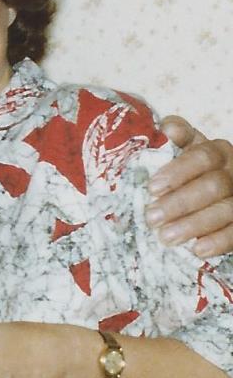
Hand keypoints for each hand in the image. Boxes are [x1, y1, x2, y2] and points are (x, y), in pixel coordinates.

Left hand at [149, 116, 232, 256]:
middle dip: (180, 203)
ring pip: (226, 210)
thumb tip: (168, 128)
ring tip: (166, 237)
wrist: (217, 190)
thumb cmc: (190, 170)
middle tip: (151, 217)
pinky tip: (198, 250)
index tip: (152, 187)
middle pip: (214, 186)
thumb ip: (176, 139)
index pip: (203, 156)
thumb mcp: (183, 151)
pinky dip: (219, 241)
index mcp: (218, 151)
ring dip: (194, 225)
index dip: (179, 171)